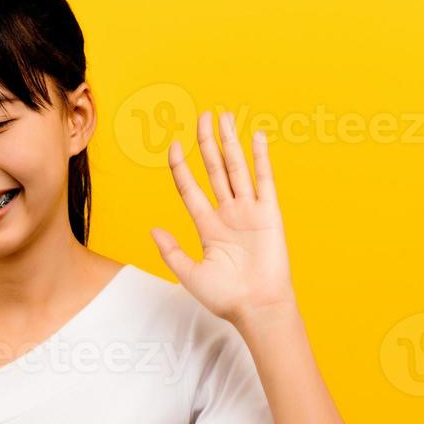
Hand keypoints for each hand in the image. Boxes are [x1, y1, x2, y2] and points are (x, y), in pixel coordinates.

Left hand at [152, 109, 297, 327]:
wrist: (257, 307)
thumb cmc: (226, 297)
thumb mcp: (190, 274)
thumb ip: (171, 251)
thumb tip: (153, 230)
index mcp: (207, 226)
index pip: (190, 188)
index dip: (181, 166)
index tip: (173, 144)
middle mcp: (227, 213)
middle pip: (214, 169)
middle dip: (207, 143)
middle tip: (203, 116)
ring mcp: (249, 211)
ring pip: (236, 168)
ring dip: (230, 142)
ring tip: (224, 117)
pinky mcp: (269, 214)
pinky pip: (264, 180)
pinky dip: (260, 158)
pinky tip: (256, 137)